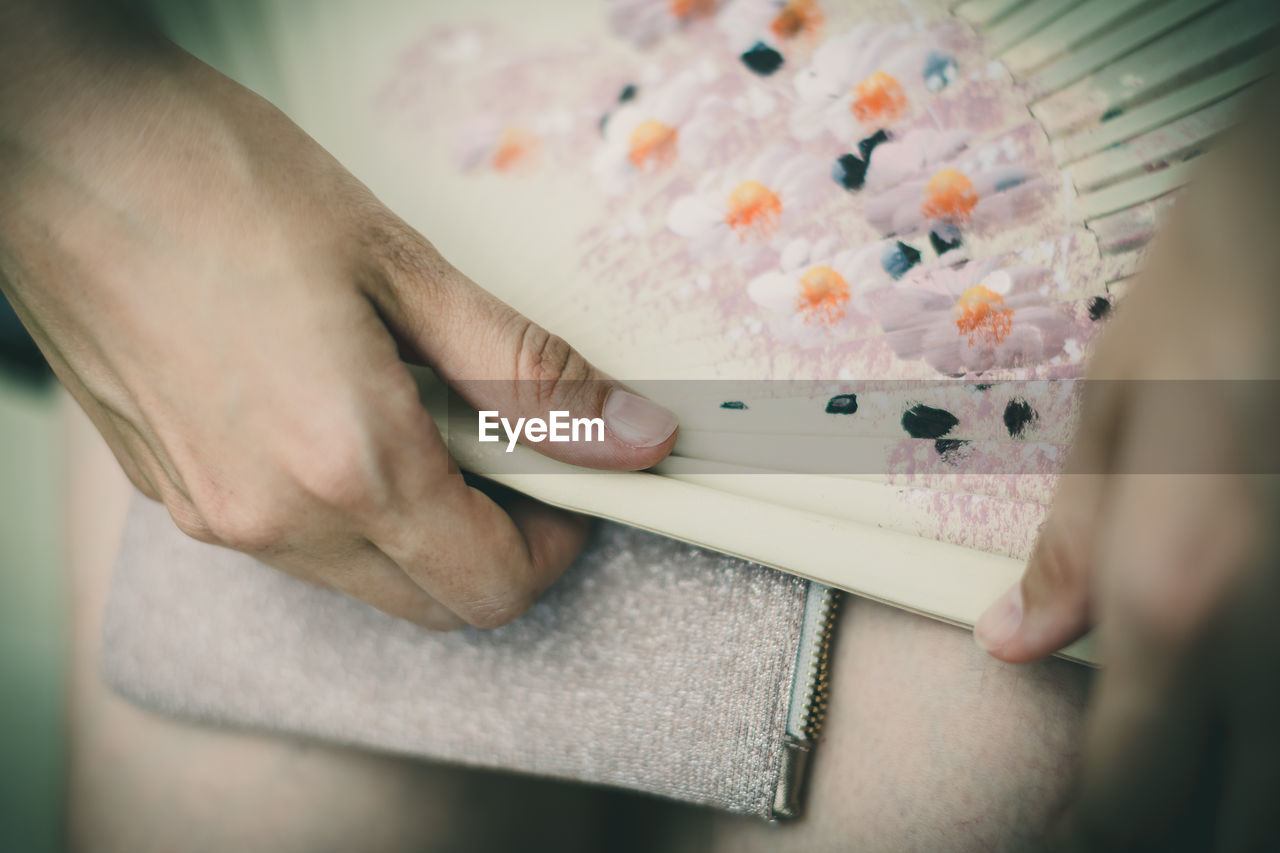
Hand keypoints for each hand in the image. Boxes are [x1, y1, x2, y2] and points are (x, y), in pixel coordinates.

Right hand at [0, 2, 677, 629]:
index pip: (495, 584)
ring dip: (425, 528)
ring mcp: (215, 516)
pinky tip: (348, 415)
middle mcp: (274, 518)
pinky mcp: (175, 494)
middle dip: (499, 546)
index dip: (559, 542)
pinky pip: (297, 545)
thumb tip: (627, 433)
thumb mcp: (405, 267)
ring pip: (368, 582)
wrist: (54, 146)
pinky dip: (351, 510)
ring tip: (426, 412)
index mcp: (345, 465)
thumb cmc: (212, 179)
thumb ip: (529, 372)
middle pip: (436, 603)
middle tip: (516, 448)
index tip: (575, 479)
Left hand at [975, 75, 1279, 848]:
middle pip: (1228, 818)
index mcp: (1174, 603)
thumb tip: (1012, 645)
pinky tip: (1239, 702)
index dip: (1089, 828)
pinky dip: (1269, 730)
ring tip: (1181, 758)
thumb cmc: (1213, 302)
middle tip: (1124, 797)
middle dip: (1170, 820)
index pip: (1127, 793)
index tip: (1063, 826)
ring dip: (1232, 788)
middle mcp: (1274, 645)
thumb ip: (1072, 555)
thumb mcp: (1116, 419)